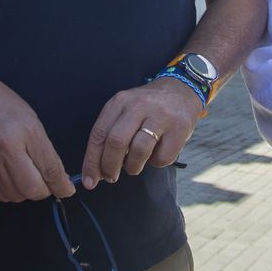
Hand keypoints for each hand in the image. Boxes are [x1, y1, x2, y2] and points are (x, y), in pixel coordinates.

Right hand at [0, 64, 72, 202]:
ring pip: (17, 196)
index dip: (62, 184)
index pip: (48, 169)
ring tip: (29, 176)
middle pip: (32, 189)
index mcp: (23, 135)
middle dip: (45, 190)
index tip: (68, 189)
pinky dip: (12, 192)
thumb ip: (44, 149)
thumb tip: (57, 176)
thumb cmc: (0, 103)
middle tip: (47, 181)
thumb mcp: (30, 120)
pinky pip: (0, 194)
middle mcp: (4, 153)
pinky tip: (14, 179)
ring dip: (28, 191)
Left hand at [80, 77, 202, 188]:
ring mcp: (161, 116)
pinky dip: (156, 163)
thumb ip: (110, 134)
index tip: (90, 181)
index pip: (99, 134)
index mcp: (120, 101)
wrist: (181, 89)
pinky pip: (162, 157)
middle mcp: (139, 105)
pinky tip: (156, 154)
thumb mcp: (125, 109)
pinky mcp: (179, 128)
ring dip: (132, 167)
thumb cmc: (147, 108)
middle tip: (110, 178)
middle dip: (109, 167)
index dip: (92, 161)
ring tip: (133, 166)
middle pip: (116, 142)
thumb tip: (96, 170)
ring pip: (139, 151)